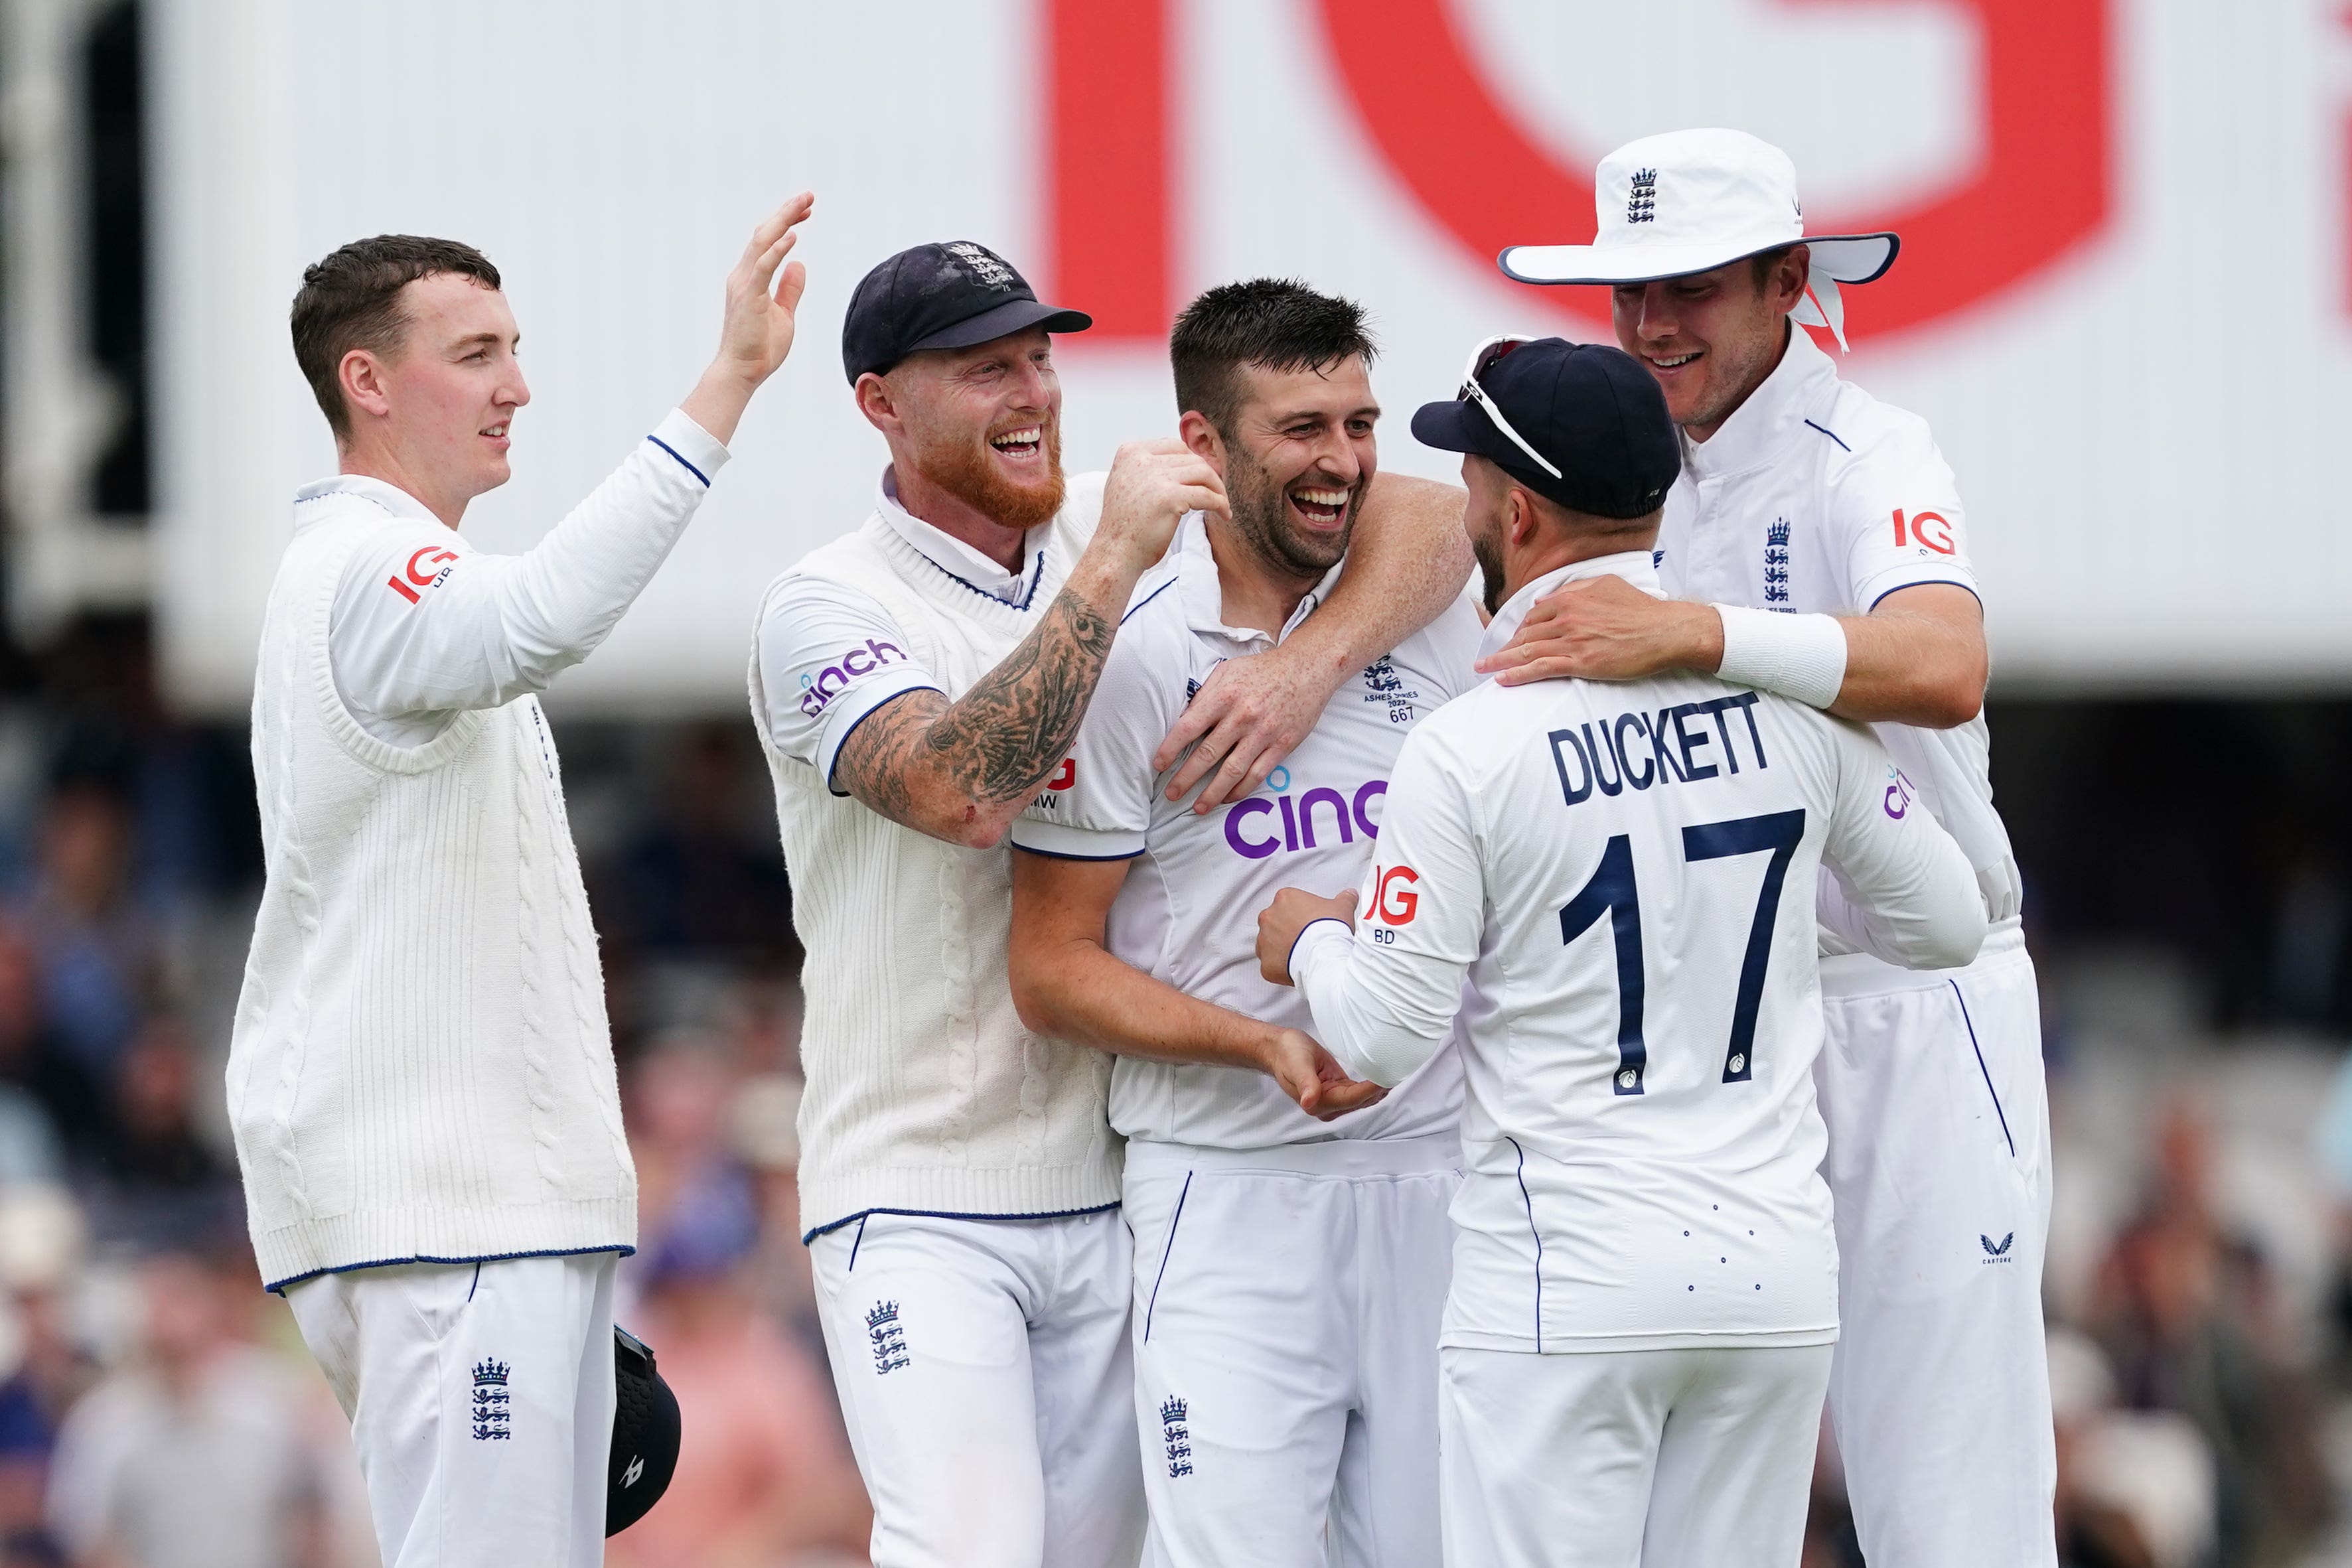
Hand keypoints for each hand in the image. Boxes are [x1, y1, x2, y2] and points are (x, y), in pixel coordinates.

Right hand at [712, 192, 814, 386]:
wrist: (742, 372)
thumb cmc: (759, 348)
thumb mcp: (784, 314)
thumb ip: (790, 289)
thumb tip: (800, 264)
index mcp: (751, 278)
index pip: (769, 241)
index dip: (787, 222)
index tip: (807, 210)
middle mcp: (743, 275)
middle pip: (765, 233)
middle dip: (787, 212)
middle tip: (808, 195)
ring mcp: (744, 283)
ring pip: (763, 242)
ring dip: (784, 220)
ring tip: (804, 204)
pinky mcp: (749, 296)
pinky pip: (763, 267)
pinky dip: (777, 249)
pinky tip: (793, 236)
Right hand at [1089, 439, 1228, 582]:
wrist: (1116, 553)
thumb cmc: (1125, 525)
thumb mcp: (1127, 483)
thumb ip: (1149, 467)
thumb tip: (1185, 460)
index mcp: (1130, 452)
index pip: (1174, 446)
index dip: (1192, 462)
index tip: (1202, 478)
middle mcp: (1141, 460)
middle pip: (1191, 458)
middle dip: (1208, 475)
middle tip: (1216, 492)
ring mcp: (1156, 477)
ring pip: (1203, 472)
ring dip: (1217, 488)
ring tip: (1221, 504)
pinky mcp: (1170, 497)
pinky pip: (1207, 495)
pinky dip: (1220, 504)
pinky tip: (1223, 513)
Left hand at [1153, 643, 1325, 810]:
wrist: (1306, 668)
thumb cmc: (1262, 670)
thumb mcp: (1227, 671)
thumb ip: (1205, 695)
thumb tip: (1182, 720)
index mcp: (1224, 695)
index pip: (1189, 727)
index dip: (1170, 748)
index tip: (1158, 765)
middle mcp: (1242, 716)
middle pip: (1207, 754)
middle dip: (1186, 778)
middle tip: (1171, 794)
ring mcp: (1263, 733)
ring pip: (1232, 771)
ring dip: (1212, 793)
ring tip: (1197, 807)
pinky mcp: (1282, 744)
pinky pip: (1258, 774)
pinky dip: (1240, 790)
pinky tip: (1227, 798)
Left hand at [1257, 887, 1357, 985]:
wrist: (1324, 955)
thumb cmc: (1330, 929)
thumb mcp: (1343, 907)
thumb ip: (1344, 898)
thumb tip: (1349, 895)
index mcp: (1284, 898)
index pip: (1289, 904)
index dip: (1302, 915)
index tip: (1312, 924)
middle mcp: (1268, 917)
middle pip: (1275, 922)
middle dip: (1288, 930)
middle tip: (1307, 939)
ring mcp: (1264, 941)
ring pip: (1269, 944)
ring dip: (1281, 948)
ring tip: (1302, 954)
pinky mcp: (1266, 964)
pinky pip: (1271, 965)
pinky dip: (1281, 967)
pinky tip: (1296, 968)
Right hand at [1260, 1028, 1387, 1120]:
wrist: (1279, 1049)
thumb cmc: (1287, 1054)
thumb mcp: (1297, 1065)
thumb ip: (1305, 1084)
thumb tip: (1309, 1102)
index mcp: (1318, 1103)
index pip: (1352, 1099)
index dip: (1370, 1090)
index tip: (1386, 1079)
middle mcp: (1327, 1106)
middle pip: (1360, 1102)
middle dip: (1378, 1091)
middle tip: (1398, 1074)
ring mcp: (1333, 1100)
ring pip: (1362, 1099)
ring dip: (1378, 1090)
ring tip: (1396, 1075)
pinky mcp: (1337, 1090)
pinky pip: (1359, 1092)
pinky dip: (1371, 1087)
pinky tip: (1383, 1079)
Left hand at [1475, 575, 1722, 686]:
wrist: (1665, 630)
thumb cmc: (1641, 609)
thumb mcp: (1607, 585)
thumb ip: (1575, 589)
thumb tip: (1548, 597)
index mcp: (1571, 598)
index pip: (1534, 613)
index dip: (1520, 628)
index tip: (1512, 639)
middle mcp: (1567, 617)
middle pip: (1525, 633)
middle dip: (1504, 646)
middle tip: (1487, 657)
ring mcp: (1572, 640)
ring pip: (1527, 650)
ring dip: (1500, 660)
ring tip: (1482, 668)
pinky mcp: (1580, 662)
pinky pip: (1540, 668)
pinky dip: (1517, 674)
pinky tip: (1502, 679)